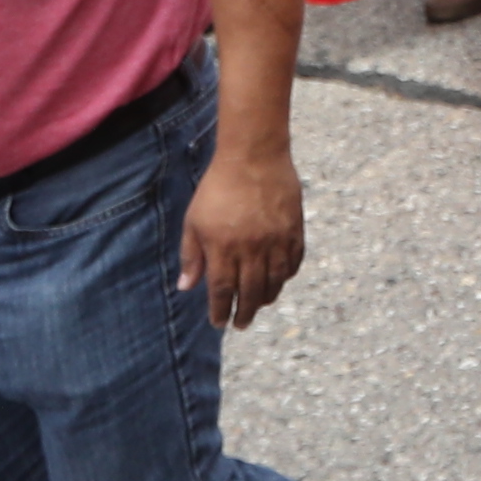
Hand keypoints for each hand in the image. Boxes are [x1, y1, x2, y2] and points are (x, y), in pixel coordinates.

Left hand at [177, 147, 306, 326]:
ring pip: (274, 282)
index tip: (219, 322)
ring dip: (265, 298)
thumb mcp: (194, 220)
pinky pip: (293, 263)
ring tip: (258, 305)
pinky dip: (286, 276)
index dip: (220, 310)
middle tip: (240, 324)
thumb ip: (191, 255)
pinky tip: (278, 281)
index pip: (222, 290)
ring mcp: (276, 240)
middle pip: (249, 292)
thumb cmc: (217, 187)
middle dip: (243, 313)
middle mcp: (251, 249)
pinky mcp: (294, 230)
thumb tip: (186, 287)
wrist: (253, 156)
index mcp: (223, 247)